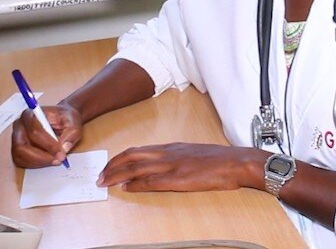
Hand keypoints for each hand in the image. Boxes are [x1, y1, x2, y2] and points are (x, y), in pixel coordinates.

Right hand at [10, 104, 81, 167]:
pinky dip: (34, 165)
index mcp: (31, 114)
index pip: (34, 131)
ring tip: (54, 161)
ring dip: (38, 162)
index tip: (61, 152)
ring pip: (20, 156)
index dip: (48, 145)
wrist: (61, 120)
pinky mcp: (17, 148)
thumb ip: (71, 134)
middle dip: (41, 157)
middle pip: (21, 146)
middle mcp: (20, 125)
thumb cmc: (64, 119)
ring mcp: (16, 138)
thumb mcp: (74, 122)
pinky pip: (20, 161)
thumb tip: (63, 149)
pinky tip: (47, 161)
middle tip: (57, 160)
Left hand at [97, 143, 265, 191]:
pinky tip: (126, 188)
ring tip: (105, 182)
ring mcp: (172, 165)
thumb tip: (157, 165)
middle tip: (99, 176)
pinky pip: (151, 181)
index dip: (119, 158)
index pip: (136, 150)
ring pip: (136, 168)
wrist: (235, 162)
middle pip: (131, 156)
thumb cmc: (218, 160)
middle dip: (112, 166)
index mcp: (170, 147)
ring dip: (117, 175)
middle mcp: (167, 153)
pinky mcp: (178, 178)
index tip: (108, 166)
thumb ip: (173, 157)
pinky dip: (136, 185)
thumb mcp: (191, 153)